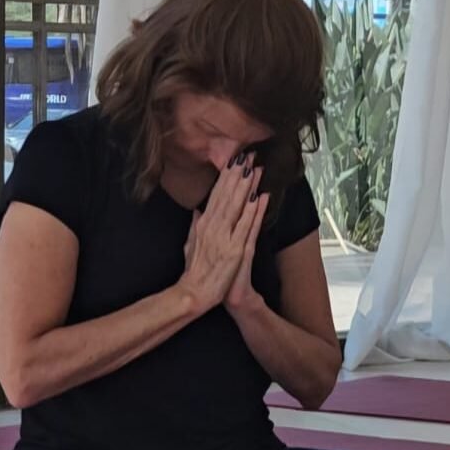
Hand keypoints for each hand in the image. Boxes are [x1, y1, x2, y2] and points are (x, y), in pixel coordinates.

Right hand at [176, 154, 264, 317]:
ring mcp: (224, 238)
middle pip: (227, 195)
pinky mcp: (235, 250)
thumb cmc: (194, 271)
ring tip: (256, 168)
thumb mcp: (190, 244)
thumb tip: (197, 210)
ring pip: (237, 207)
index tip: (234, 161)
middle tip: (248, 155)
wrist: (193, 293)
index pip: (216, 195)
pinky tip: (259, 197)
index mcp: (203, 224)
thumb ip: (194, 226)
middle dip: (237, 174)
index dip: (225, 177)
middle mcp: (212, 227)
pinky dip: (253, 211)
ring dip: (247, 187)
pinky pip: (247, 227)